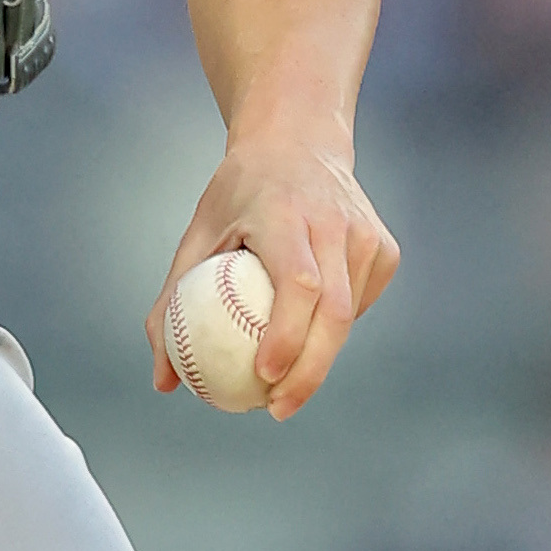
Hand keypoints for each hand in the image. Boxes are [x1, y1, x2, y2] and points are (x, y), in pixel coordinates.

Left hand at [145, 130, 398, 420]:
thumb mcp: (197, 235)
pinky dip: (333, 329)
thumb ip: (172, 303)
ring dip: (319, 356)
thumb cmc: (238, 194)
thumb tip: (164, 381)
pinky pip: (359, 306)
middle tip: (277, 408)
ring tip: (285, 385)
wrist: (299, 141)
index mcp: (286, 214)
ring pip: (349, 315)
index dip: (286, 337)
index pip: (298, 285)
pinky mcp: (385, 249)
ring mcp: (367, 236)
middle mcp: (335, 223)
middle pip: (334, 312)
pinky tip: (308, 334)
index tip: (263, 377)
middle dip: (310, 372)